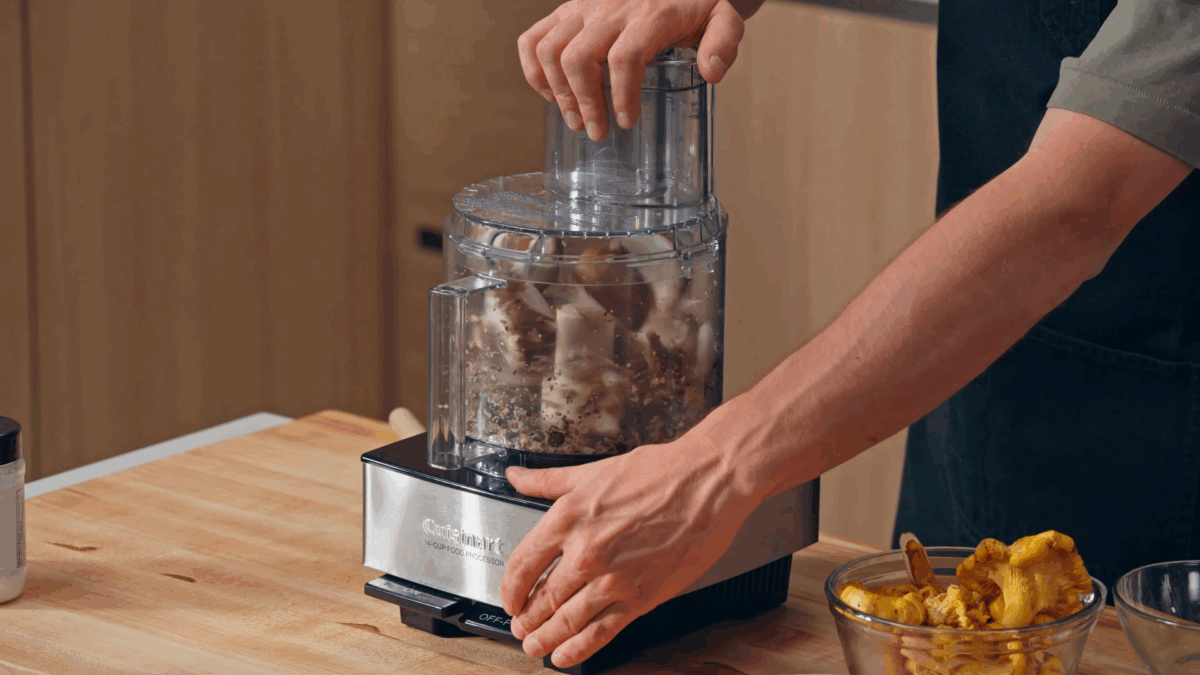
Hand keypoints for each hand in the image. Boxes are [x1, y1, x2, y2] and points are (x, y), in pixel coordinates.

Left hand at [499, 431, 759, 668]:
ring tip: (535, 645)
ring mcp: (613, 579)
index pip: (522, 564)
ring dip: (545, 638)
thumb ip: (547, 480)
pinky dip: (578, 649)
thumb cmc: (658, 473)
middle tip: (521, 627)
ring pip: (566, 621)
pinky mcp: (641, 597)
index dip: (509, 590)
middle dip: (526, 619)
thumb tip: (516, 477)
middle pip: (542, 598)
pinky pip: (601, 632)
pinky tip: (565, 655)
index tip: (508, 599)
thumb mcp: (592, 472)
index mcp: (568, 518)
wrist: (707, 483)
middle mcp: (585, 552)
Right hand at [518, 0, 746, 140]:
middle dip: (584, 102)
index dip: (621, 95)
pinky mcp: (568, 10)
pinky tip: (549, 94)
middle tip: (597, 131)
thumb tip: (711, 73)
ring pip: (552, 49)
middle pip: (580, 57)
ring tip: (575, 119)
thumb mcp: (722, 16)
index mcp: (650, 13)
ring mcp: (583, 7)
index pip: (625, 57)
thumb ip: (724, 41)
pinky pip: (534, 37)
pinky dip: (533, 69)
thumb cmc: (694, 2)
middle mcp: (610, 7)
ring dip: (558, 91)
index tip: (626, 122)